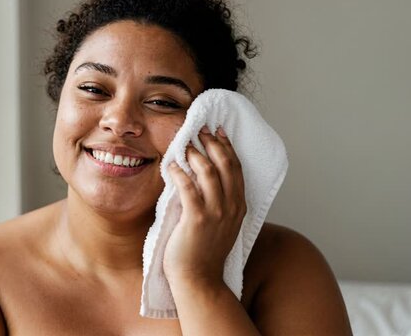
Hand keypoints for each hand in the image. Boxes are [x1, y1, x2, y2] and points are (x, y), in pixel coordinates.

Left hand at [163, 127, 246, 284]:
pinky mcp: (197, 219)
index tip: (218, 131)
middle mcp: (232, 206)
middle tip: (200, 130)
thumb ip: (218, 202)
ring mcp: (216, 213)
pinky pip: (188, 188)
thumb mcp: (221, 224)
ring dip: (196, 154)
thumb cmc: (204, 252)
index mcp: (239, 206)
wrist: (199, 280)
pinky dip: (180, 173)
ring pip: (209, 171)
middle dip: (213, 143)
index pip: (236, 168)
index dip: (227, 146)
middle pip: (226, 164)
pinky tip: (171, 166)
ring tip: (185, 145)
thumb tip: (202, 176)